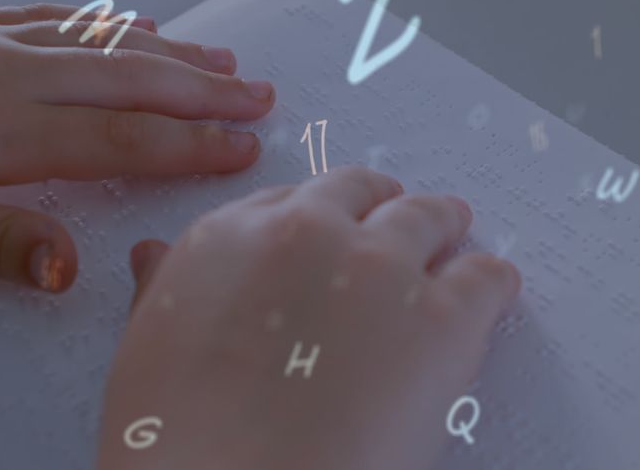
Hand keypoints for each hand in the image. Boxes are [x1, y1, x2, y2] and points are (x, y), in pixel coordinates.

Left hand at [0, 4, 274, 291]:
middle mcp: (10, 75)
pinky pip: (57, 15)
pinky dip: (108, 20)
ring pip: (103, 41)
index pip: (121, 138)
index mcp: (1, 130)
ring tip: (222, 59)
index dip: (190, 145)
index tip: (243, 149)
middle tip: (259, 97)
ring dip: (170, 50)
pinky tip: (135, 22)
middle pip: (130, 79)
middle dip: (204, 90)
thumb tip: (71, 266)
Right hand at [96, 167, 520, 469]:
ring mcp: (380, 268)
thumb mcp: (149, 350)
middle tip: (399, 227)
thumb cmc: (179, 446)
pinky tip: (490, 291)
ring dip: (439, 228)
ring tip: (452, 236)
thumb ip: (166, 289)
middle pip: (363, 194)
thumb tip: (153, 256)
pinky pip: (485, 277)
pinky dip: (490, 282)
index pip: (293, 200)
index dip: (322, 218)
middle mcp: (307, 233)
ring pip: (428, 217)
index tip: (337, 232)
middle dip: (381, 210)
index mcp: (230, 237)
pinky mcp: (442, 318)